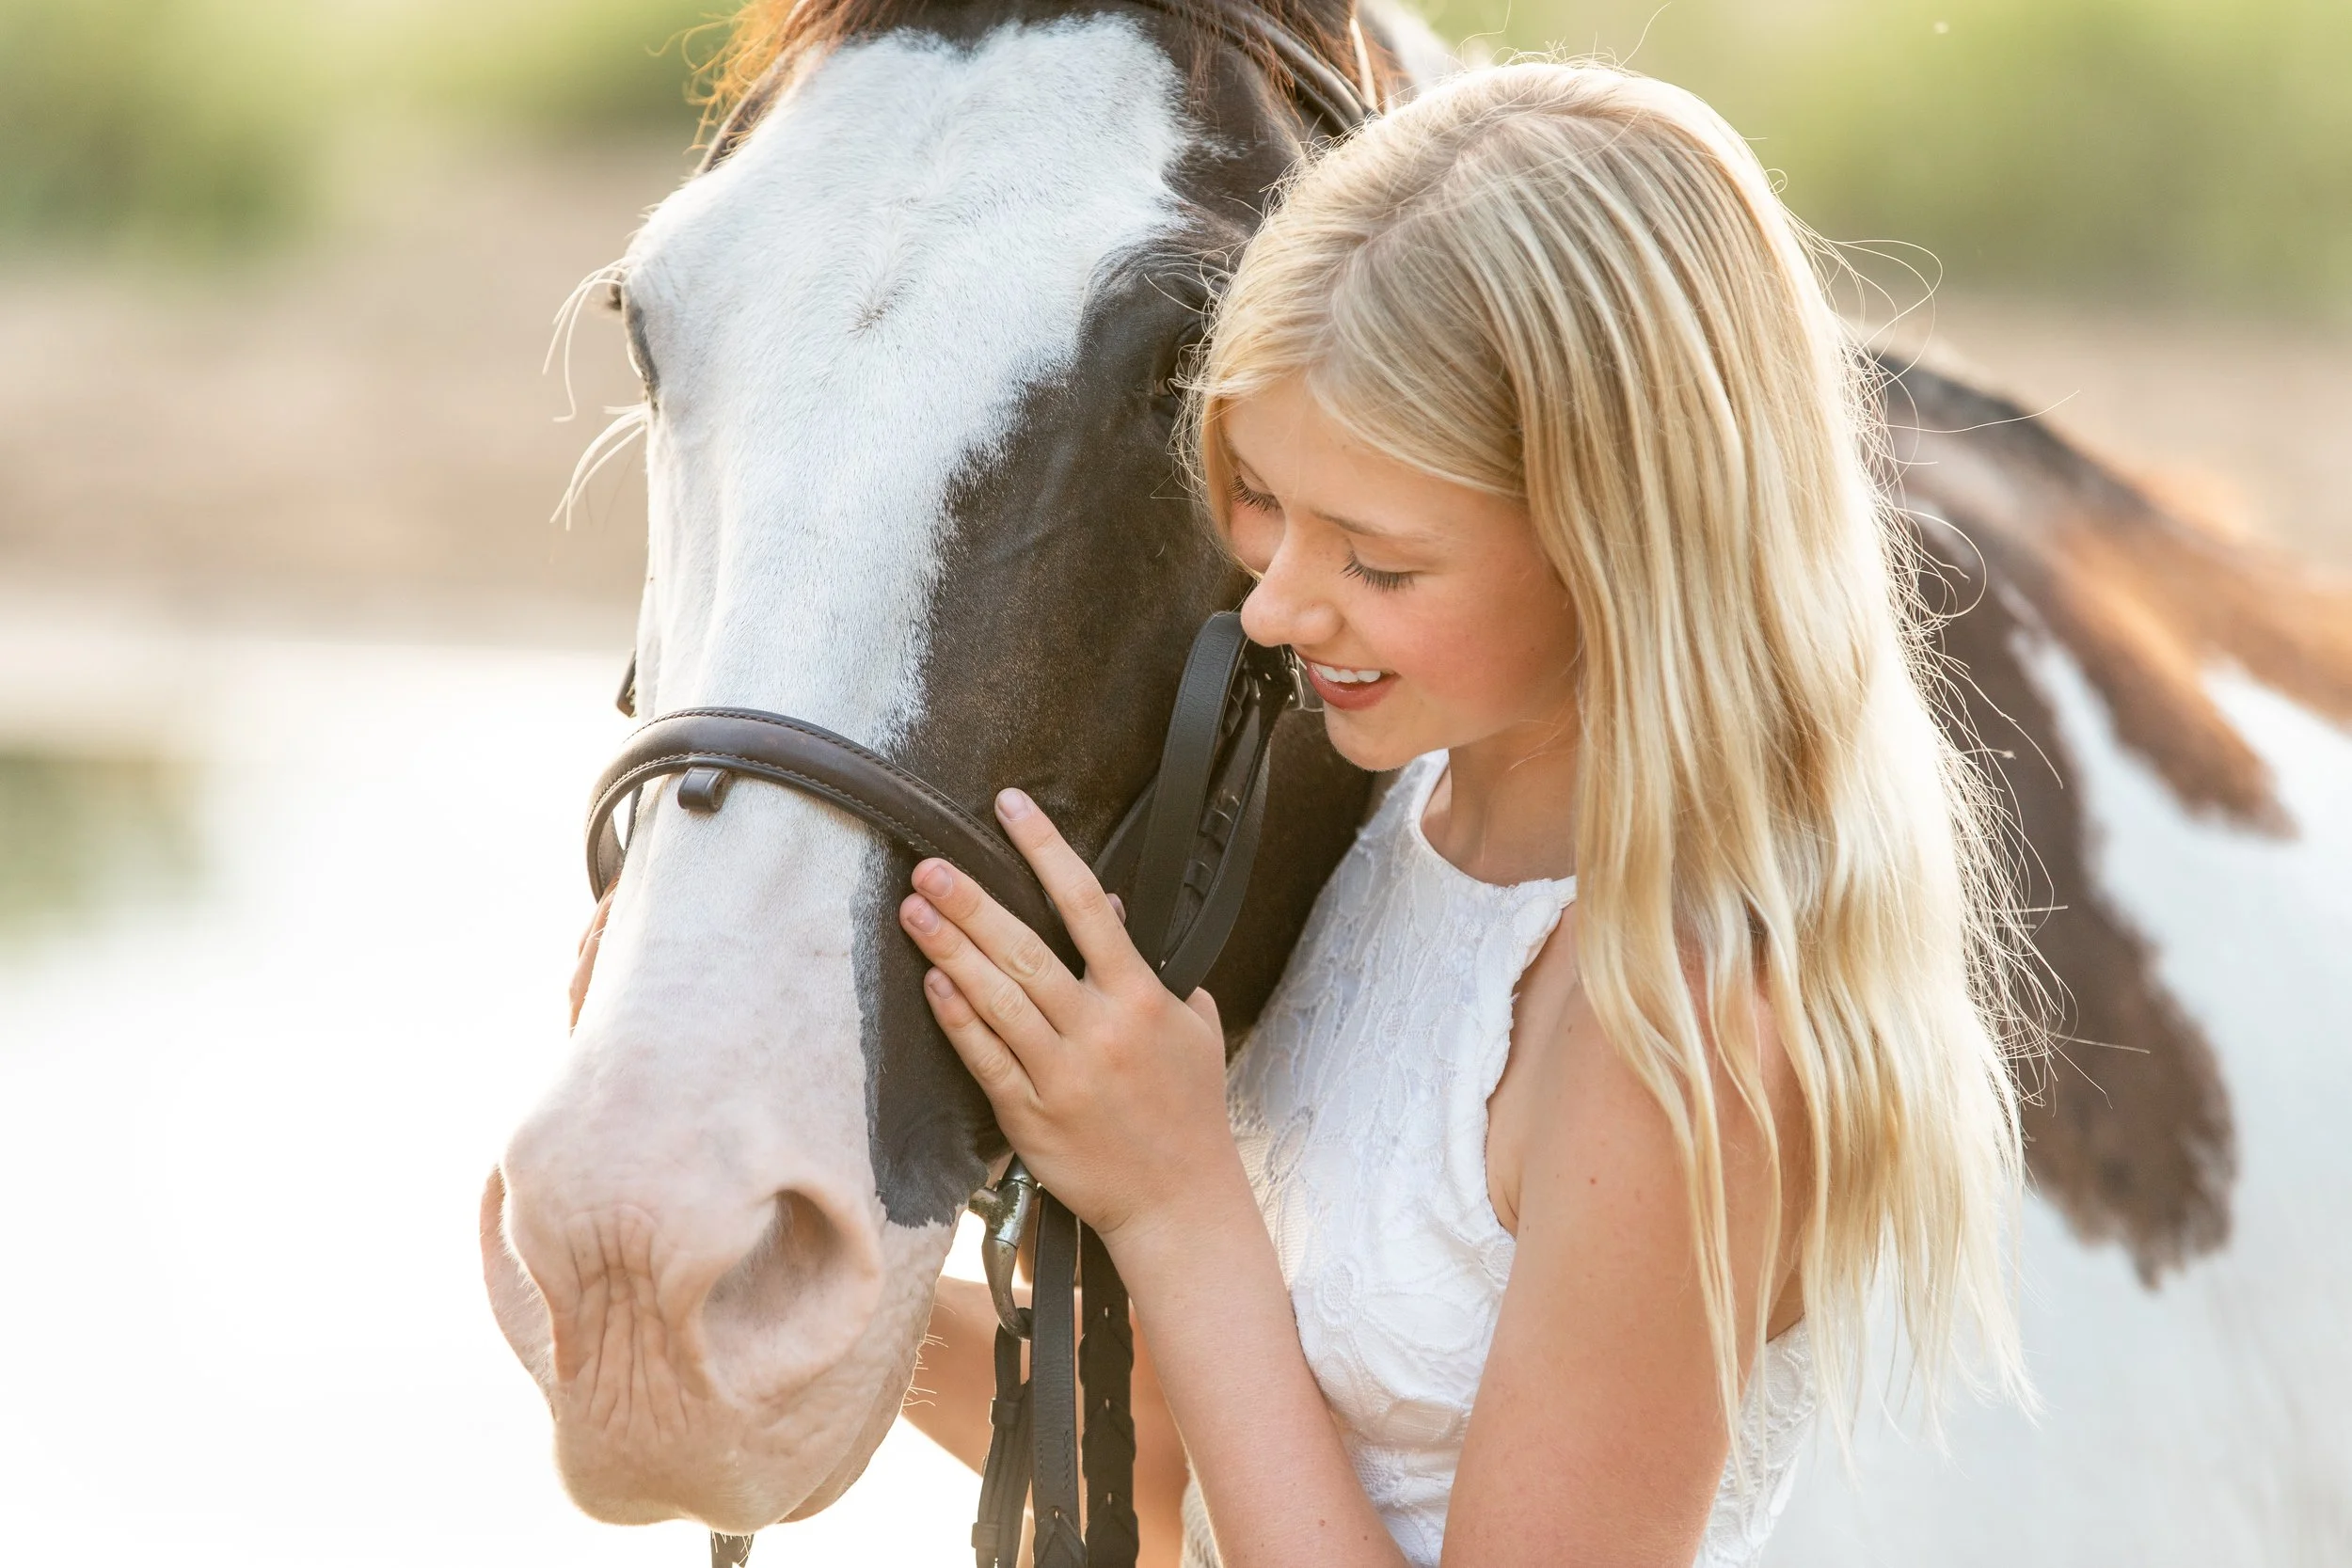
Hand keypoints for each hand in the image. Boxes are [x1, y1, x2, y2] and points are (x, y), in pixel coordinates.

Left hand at [898, 788, 1240, 1244]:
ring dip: (950, 950)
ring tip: (913, 909)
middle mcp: (1098, 1030)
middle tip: (929, 863)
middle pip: (1025, 949)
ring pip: (997, 999)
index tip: (1011, 808)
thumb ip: (1155, 970)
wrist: (1180, 1200)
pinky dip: (957, 1018)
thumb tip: (1113, 913)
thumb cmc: (1189, 1110)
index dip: (1045, 850)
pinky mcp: (1031, 1115)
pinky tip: (932, 983)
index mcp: (1140, 998)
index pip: (1087, 905)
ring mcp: (1062, 1074)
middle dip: (973, 901)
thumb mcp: (1193, 1028)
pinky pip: (985, 1058)